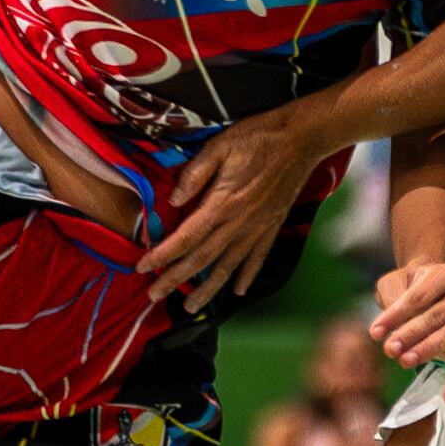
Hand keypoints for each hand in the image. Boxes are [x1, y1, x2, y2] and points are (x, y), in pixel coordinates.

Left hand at [140, 107, 324, 308]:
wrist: (301, 139)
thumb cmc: (257, 137)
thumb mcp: (220, 145)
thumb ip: (195, 174)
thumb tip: (173, 200)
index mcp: (222, 203)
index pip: (186, 237)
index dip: (163, 255)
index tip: (143, 267)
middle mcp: (239, 222)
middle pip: (202, 258)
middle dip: (176, 279)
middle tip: (155, 295)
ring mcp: (258, 228)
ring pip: (228, 266)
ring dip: (208, 289)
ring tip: (190, 308)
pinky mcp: (272, 226)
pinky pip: (258, 258)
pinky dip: (247, 276)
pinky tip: (239, 292)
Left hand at [370, 260, 444, 397]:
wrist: (428, 287)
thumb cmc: (408, 285)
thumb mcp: (393, 282)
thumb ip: (391, 298)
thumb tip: (386, 329)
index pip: (419, 296)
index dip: (396, 315)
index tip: (375, 332)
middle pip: (437, 316)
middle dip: (411, 334)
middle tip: (389, 349)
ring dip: (428, 351)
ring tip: (405, 362)